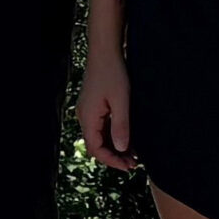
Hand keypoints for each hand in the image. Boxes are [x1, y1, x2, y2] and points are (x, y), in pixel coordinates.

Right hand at [78, 46, 136, 172]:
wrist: (105, 52)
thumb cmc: (113, 73)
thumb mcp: (121, 100)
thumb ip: (121, 125)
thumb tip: (121, 148)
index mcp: (88, 117)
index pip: (96, 148)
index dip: (111, 161)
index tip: (129, 167)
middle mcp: (85, 116)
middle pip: (97, 145)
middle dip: (114, 156)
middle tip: (134, 164)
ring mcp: (88, 111)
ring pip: (100, 137)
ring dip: (115, 147)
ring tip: (134, 155)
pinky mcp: (94, 106)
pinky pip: (102, 127)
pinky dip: (114, 136)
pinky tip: (128, 139)